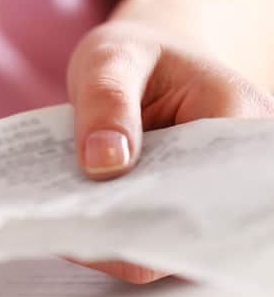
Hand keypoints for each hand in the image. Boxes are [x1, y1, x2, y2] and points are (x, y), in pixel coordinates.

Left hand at [67, 20, 273, 282]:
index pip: (214, 188)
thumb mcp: (113, 57)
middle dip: (127, 231)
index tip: (99, 212)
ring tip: (58, 219)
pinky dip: (103, 229)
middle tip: (64, 221)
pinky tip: (66, 217)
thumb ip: (108, 100)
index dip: (161, 212)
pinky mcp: (169, 212)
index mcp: (239, 121)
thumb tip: (104, 164)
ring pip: (161, 242)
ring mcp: (203, 198)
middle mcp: (233, 173)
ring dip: (109, 235)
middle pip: (188, 229)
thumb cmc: (134, 54)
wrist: (141, 61)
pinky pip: (140, 235)